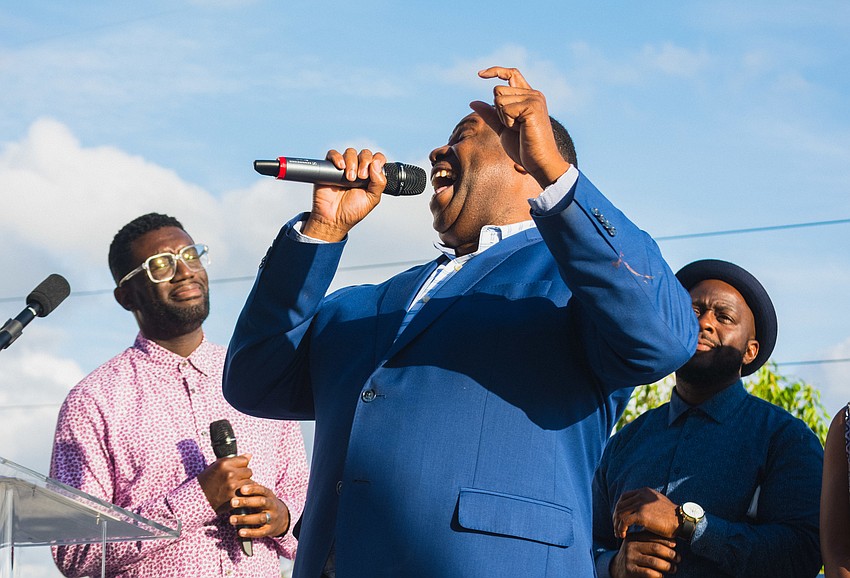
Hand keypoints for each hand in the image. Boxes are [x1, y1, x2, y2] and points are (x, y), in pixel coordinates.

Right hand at [197, 454, 253, 513]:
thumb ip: (233, 461)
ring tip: (237, 488)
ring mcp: (232, 486)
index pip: (244, 460)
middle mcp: (229, 473)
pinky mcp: (234, 497)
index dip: (242, 465)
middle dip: (244, 476)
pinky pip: (248, 493)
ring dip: (245, 485)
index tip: (237, 470)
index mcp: (224, 463)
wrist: (196, 500)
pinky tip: (239, 495)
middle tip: (237, 480)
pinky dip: (245, 494)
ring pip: (250, 482)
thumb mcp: (216, 466)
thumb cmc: (206, 481)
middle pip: (249, 471)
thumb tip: (249, 455)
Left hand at [228, 483, 290, 537]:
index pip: (262, 490)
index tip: (241, 489)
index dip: (253, 489)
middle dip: (247, 502)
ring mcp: (272, 518)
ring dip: (245, 519)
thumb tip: (237, 491)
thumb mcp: (263, 497)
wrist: (283, 519)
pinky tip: (240, 532)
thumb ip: (253, 494)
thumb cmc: (266, 505)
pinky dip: (250, 532)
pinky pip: (260, 532)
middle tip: (233, 502)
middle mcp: (272, 506)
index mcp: (270, 496)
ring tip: (232, 519)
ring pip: (260, 518)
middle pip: (261, 502)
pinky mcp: (270, 530)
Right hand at [302, 148, 386, 241]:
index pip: (377, 159)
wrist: (333, 218)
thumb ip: (379, 183)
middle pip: (365, 153)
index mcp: (370, 176)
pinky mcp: (329, 168)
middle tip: (361, 177)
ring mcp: (344, 167)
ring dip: (352, 162)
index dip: (377, 161)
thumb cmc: (352, 211)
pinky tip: (340, 167)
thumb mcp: (372, 199)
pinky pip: (333, 154)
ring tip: (349, 179)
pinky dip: (337, 157)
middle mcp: (358, 169)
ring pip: (350, 152)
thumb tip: (376, 164)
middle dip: (364, 162)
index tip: (372, 173)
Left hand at [470, 66, 570, 188]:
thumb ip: (491, 114)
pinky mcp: (533, 106)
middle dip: (498, 112)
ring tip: (519, 130)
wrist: (540, 163)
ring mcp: (534, 98)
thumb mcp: (503, 129)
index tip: (479, 74)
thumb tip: (473, 102)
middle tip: (515, 128)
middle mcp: (533, 94)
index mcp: (528, 96)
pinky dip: (507, 122)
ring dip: (503, 118)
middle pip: (497, 90)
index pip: (510, 74)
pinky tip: (520, 130)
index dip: (495, 71)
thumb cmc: (524, 148)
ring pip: (499, 98)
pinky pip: (505, 109)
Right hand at [611, 531, 679, 577]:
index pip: (653, 537)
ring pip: (654, 561)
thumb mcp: (637, 545)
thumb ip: (649, 540)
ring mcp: (630, 558)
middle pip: (655, 548)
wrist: (617, 569)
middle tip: (678, 559)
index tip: (675, 545)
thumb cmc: (634, 556)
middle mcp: (631, 546)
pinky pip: (649, 573)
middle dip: (670, 554)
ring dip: (667, 566)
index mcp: (633, 537)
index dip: (666, 541)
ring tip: (673, 569)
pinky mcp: (631, 571)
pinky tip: (662, 575)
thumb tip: (672, 539)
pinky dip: (659, 575)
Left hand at [613, 487, 680, 538]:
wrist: (681, 522)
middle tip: (616, 529)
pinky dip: (621, 528)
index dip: (619, 508)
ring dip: (617, 525)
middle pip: (620, 505)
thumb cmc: (671, 517)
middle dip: (616, 518)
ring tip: (619, 534)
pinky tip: (624, 535)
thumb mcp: (657, 504)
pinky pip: (624, 521)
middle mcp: (641, 495)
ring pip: (620, 513)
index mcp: (644, 491)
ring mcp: (641, 504)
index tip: (619, 519)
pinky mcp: (641, 514)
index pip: (624, 497)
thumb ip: (646, 504)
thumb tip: (635, 511)